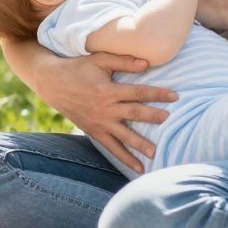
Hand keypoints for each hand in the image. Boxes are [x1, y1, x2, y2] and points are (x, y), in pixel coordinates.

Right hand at [33, 50, 176, 173]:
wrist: (52, 84)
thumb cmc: (78, 68)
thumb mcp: (99, 60)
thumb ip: (123, 61)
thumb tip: (147, 63)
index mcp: (107, 90)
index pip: (137, 92)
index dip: (157, 94)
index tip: (174, 96)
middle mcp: (105, 108)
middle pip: (133, 114)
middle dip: (152, 116)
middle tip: (169, 119)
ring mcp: (100, 123)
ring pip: (124, 136)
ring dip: (140, 145)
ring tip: (156, 153)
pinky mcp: (94, 132)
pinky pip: (112, 148)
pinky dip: (125, 158)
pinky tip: (139, 168)